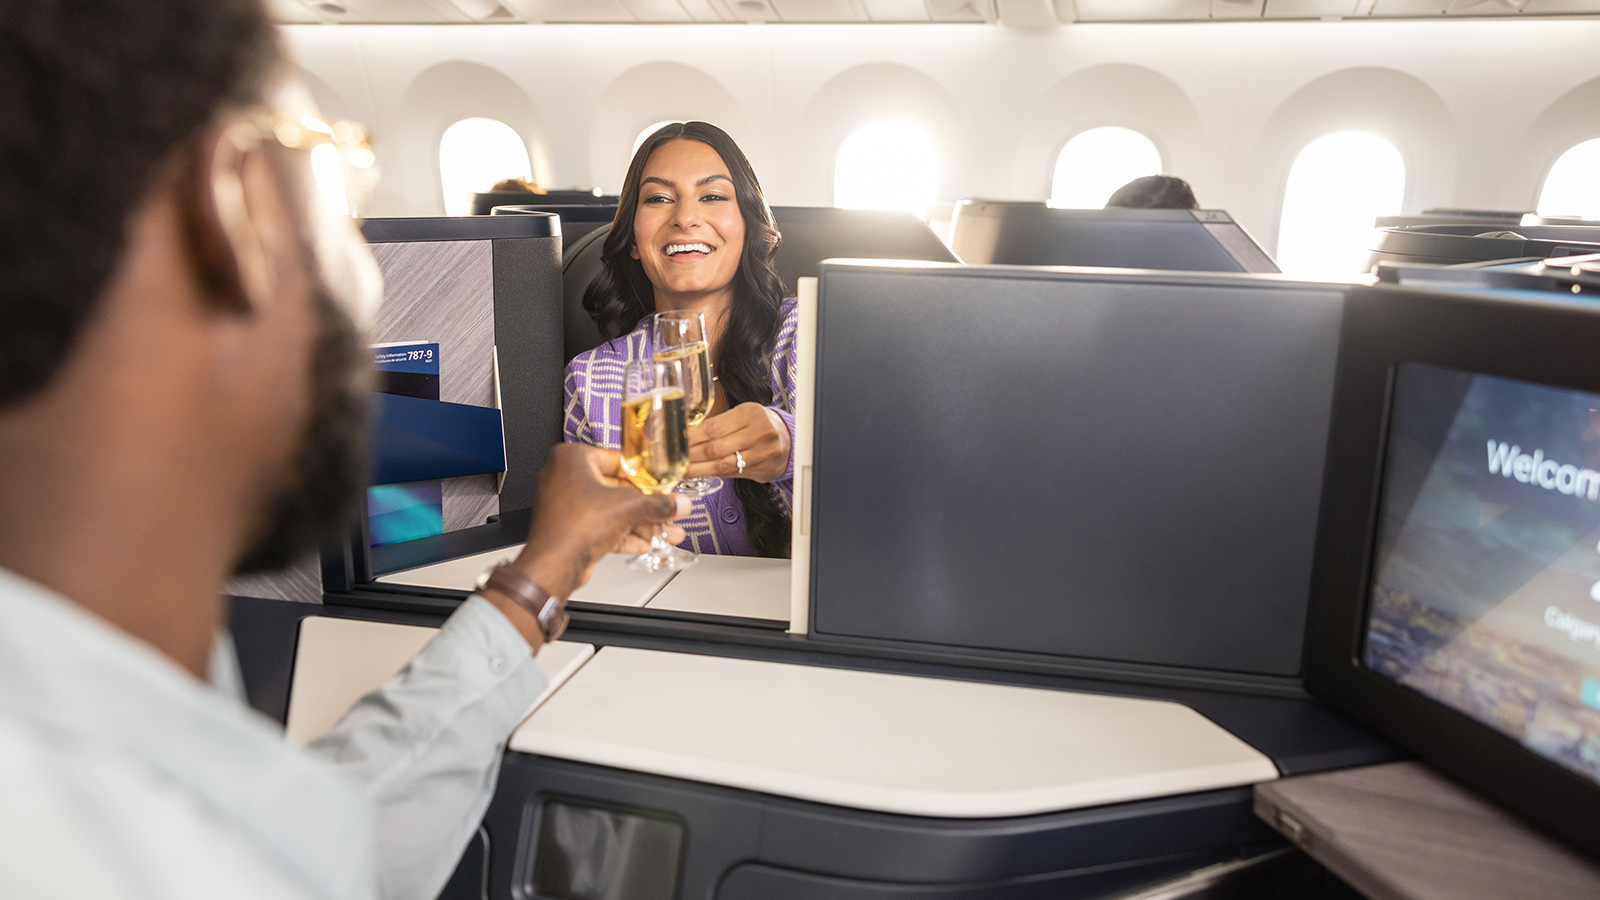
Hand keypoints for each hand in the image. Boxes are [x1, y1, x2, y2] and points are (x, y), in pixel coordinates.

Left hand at [509, 444, 689, 600]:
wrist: (553, 567)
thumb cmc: (573, 528)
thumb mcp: (628, 508)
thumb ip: (658, 504)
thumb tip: (677, 503)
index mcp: (572, 459)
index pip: (620, 461)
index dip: (647, 477)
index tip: (663, 486)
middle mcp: (565, 477)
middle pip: (618, 488)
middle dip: (647, 506)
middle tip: (667, 510)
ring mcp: (566, 504)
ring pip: (612, 510)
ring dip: (640, 523)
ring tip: (664, 531)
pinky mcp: (570, 527)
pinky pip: (602, 526)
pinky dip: (623, 533)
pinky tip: (644, 543)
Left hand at [686, 402, 789, 482]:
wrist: (788, 440)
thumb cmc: (758, 425)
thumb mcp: (742, 414)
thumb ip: (718, 423)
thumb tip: (686, 433)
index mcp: (750, 413)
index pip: (714, 427)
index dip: (692, 437)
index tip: (676, 441)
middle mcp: (758, 432)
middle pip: (717, 447)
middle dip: (691, 455)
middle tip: (674, 459)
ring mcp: (762, 453)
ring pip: (724, 464)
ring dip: (699, 469)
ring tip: (682, 470)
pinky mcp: (762, 469)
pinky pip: (732, 474)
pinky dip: (713, 474)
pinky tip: (701, 473)